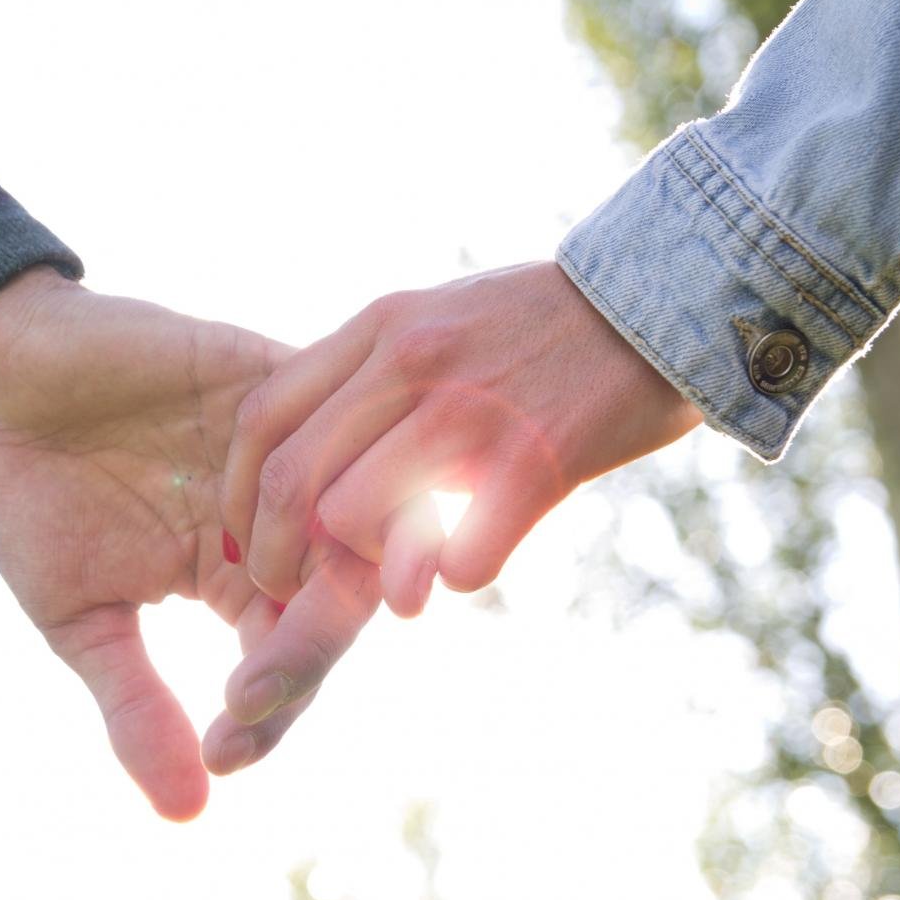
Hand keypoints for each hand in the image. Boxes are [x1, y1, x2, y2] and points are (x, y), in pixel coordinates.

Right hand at [0, 267, 384, 820]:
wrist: (10, 380)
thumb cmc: (41, 497)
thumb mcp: (81, 618)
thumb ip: (138, 705)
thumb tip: (187, 816)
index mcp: (246, 580)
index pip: (291, 656)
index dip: (271, 708)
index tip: (225, 750)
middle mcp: (283, 522)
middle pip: (338, 596)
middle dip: (304, 652)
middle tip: (254, 693)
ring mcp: (288, 450)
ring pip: (346, 516)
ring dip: (317, 569)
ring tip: (276, 613)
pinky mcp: (275, 375)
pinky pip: (323, 424)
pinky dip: (306, 470)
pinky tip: (291, 506)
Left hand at [220, 260, 702, 607]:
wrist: (662, 305)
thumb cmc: (539, 327)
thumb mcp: (436, 320)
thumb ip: (370, 377)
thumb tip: (312, 462)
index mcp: (379, 328)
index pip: (262, 414)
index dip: (238, 491)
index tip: (247, 536)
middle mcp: (408, 361)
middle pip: (289, 476)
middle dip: (274, 553)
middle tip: (289, 594)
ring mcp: (469, 409)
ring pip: (351, 517)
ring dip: (359, 573)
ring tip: (391, 590)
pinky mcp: (536, 459)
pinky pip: (460, 556)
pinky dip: (452, 581)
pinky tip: (465, 574)